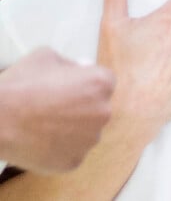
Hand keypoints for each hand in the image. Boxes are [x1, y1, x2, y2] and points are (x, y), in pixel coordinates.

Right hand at [0, 48, 114, 173]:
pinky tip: (43, 139)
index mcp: (101, 82)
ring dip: (74, 127)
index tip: (71, 86)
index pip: (104, 81)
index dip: (86, 82)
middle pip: (98, 107)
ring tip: (47, 123)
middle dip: (82, 105)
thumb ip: (71, 63)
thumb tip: (83, 68)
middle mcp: (103, 111)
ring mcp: (89, 139)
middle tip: (56, 106)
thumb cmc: (21, 84)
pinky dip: (62, 147)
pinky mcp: (74, 161)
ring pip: (87, 131)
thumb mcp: (49, 56)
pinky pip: (73, 151)